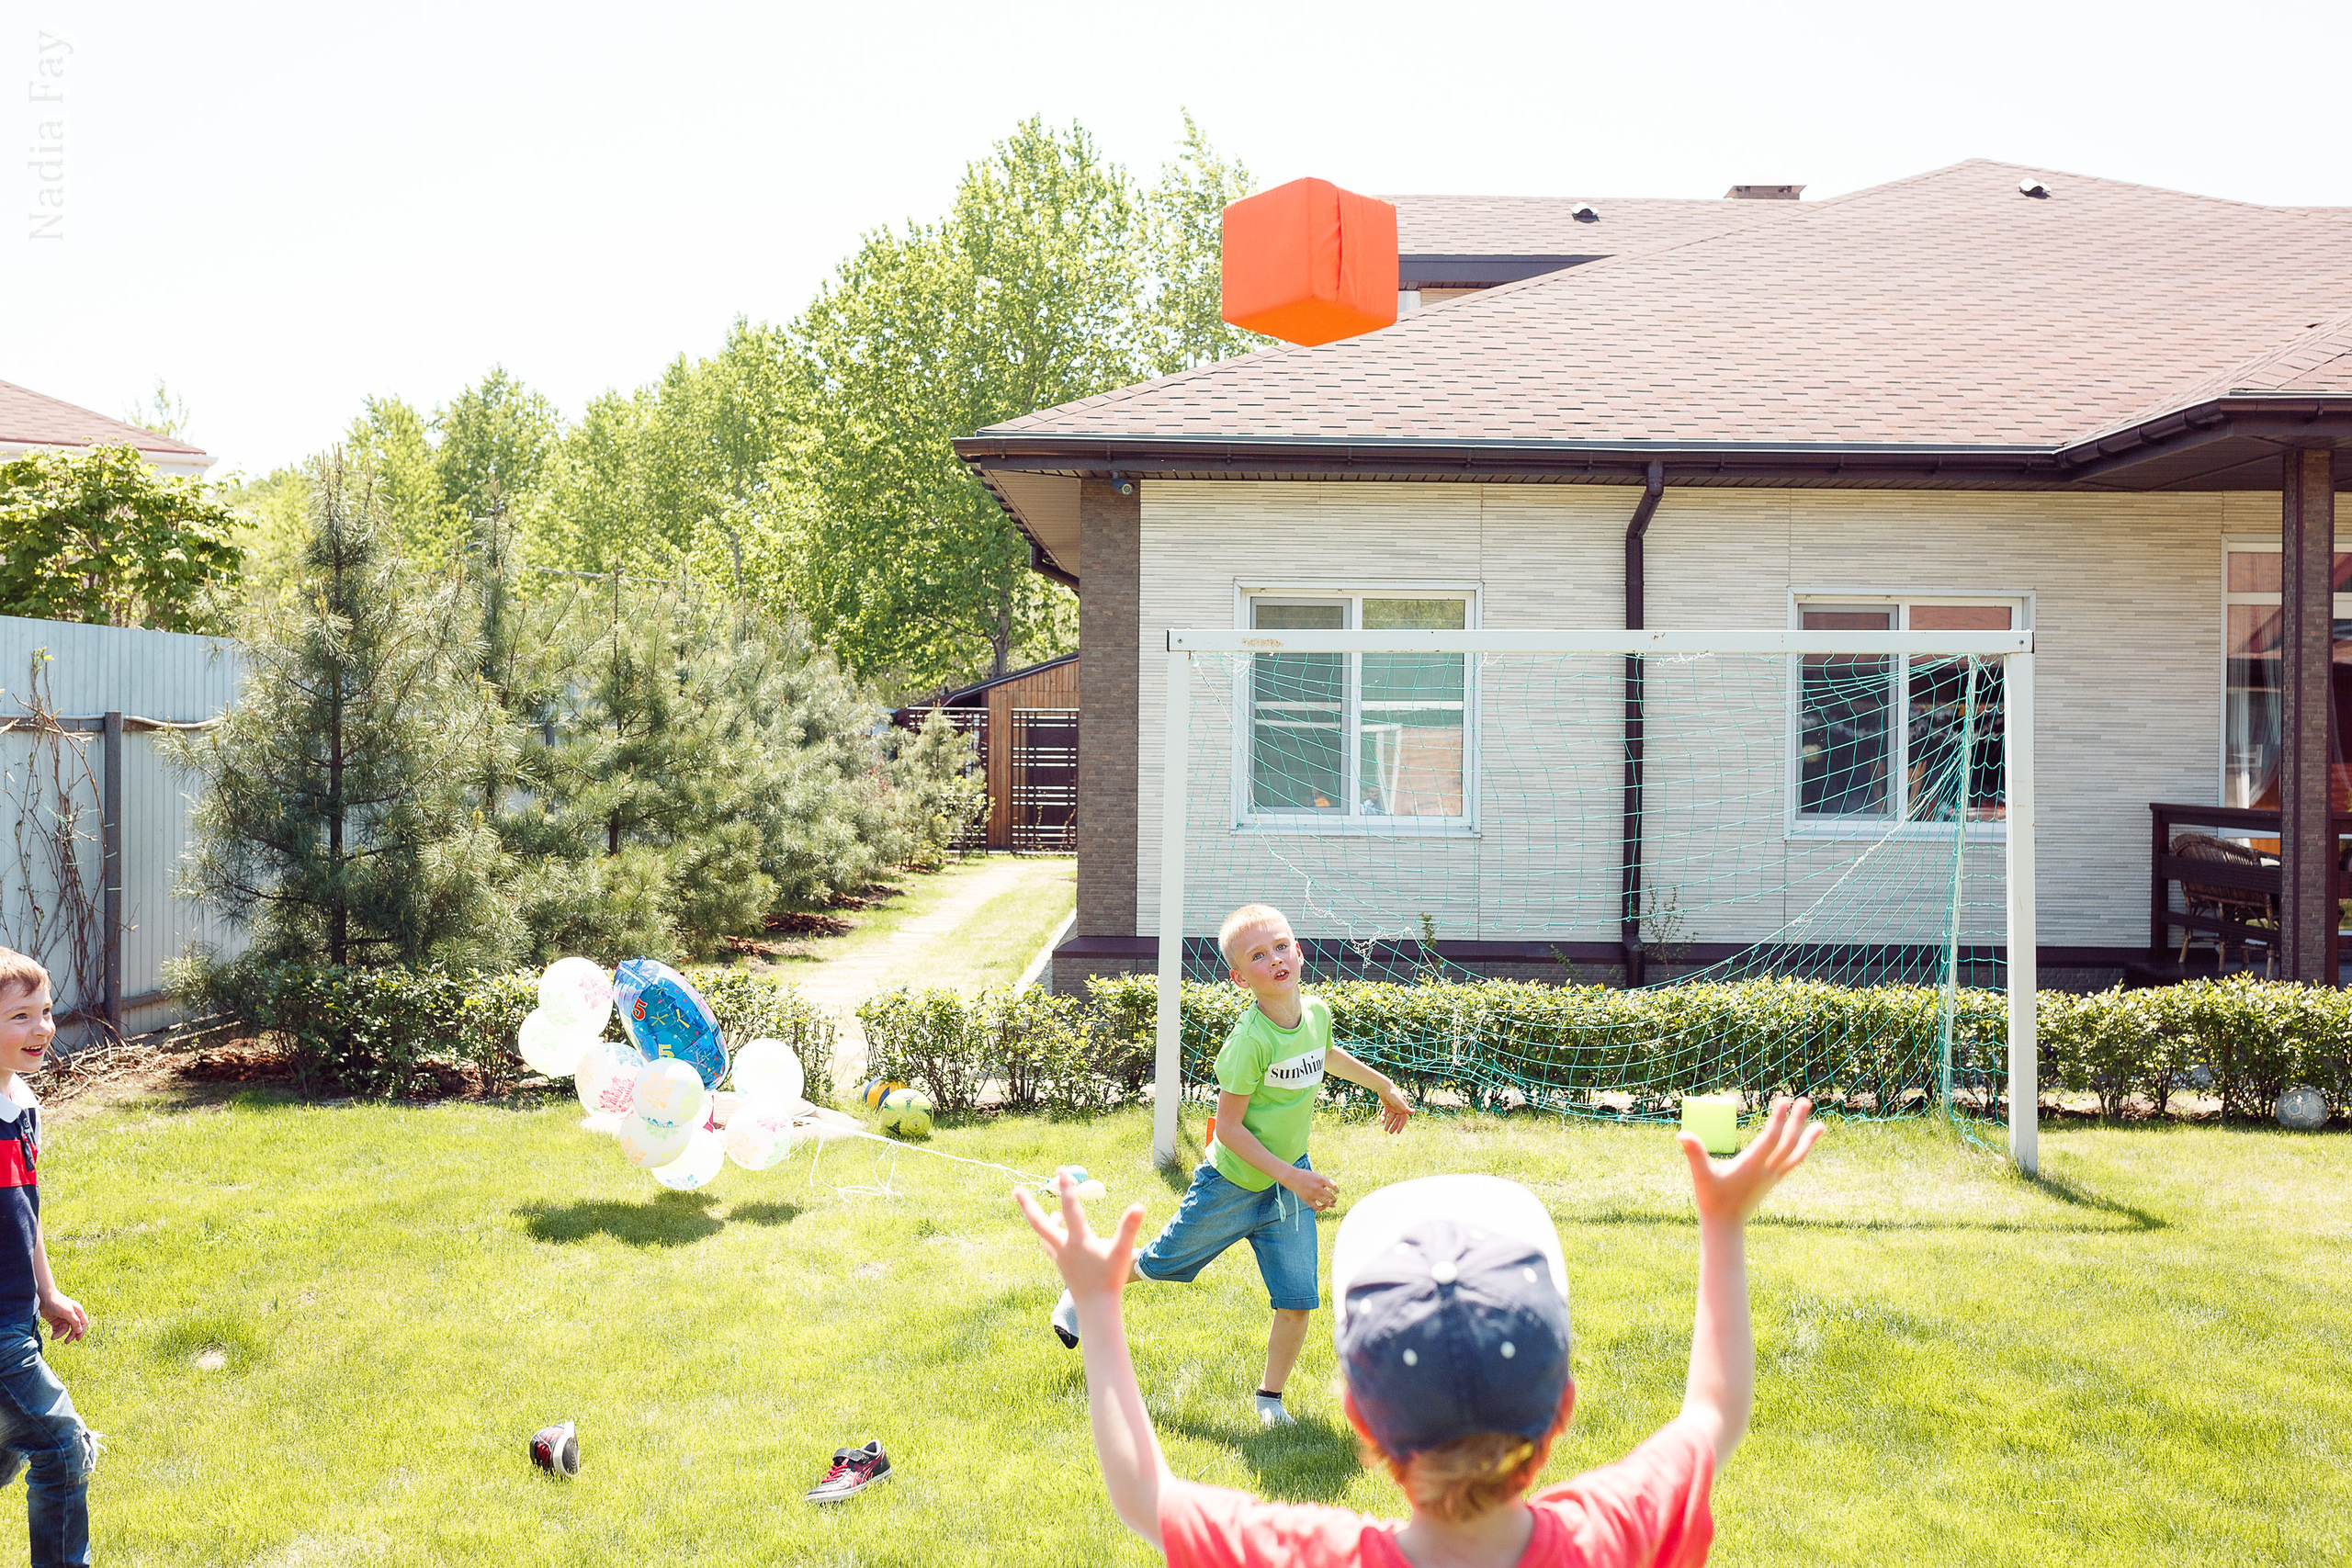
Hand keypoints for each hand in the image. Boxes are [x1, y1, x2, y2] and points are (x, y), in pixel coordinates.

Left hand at [37, 1291, 86, 1343]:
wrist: (43, 1298)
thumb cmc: (57, 1303)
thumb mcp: (68, 1312)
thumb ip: (75, 1321)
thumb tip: (80, 1331)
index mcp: (78, 1311)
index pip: (83, 1323)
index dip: (81, 1331)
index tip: (77, 1339)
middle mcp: (72, 1315)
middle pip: (75, 1328)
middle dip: (71, 1335)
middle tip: (66, 1342)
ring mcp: (64, 1318)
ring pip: (65, 1329)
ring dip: (60, 1334)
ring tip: (54, 1337)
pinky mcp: (55, 1320)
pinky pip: (58, 1329)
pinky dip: (56, 1333)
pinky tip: (52, 1336)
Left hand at [1015, 1173, 1144, 1305]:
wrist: (1096, 1309)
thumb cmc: (1110, 1280)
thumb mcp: (1122, 1252)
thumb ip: (1129, 1228)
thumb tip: (1139, 1205)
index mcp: (1077, 1240)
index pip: (1070, 1207)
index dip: (1066, 1187)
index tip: (1060, 1169)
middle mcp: (1063, 1247)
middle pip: (1039, 1222)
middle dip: (1027, 1204)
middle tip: (1015, 1189)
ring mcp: (1060, 1258)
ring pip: (1043, 1234)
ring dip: (1038, 1219)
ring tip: (1035, 1207)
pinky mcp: (1061, 1266)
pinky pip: (1049, 1246)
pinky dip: (1047, 1236)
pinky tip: (1049, 1236)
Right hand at [1285, 1167, 1339, 1211]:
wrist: (1293, 1178)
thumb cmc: (1305, 1175)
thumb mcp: (1316, 1175)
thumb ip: (1324, 1181)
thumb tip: (1333, 1187)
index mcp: (1320, 1179)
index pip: (1333, 1186)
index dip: (1337, 1189)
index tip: (1337, 1191)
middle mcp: (1318, 1187)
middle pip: (1330, 1196)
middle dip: (1334, 1199)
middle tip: (1335, 1200)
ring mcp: (1313, 1194)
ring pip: (1326, 1203)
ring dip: (1331, 1204)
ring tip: (1333, 1205)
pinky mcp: (1308, 1200)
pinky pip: (1317, 1207)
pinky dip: (1321, 1208)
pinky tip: (1324, 1207)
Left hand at [1376, 1086, 1411, 1134]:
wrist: (1384, 1087)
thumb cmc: (1393, 1094)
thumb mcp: (1399, 1102)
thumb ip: (1405, 1108)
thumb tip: (1414, 1112)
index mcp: (1403, 1108)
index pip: (1403, 1119)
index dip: (1401, 1126)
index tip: (1398, 1132)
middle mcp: (1399, 1108)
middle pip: (1397, 1120)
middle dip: (1394, 1126)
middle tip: (1390, 1132)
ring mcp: (1393, 1107)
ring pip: (1391, 1117)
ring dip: (1388, 1123)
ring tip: (1385, 1130)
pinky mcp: (1387, 1105)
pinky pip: (1386, 1113)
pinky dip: (1384, 1117)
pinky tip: (1381, 1120)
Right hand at [1677, 1095, 1822, 1226]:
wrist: (1726, 1225)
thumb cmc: (1712, 1199)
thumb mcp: (1701, 1175)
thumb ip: (1694, 1154)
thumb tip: (1682, 1135)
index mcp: (1752, 1166)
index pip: (1770, 1139)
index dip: (1778, 1119)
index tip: (1783, 1100)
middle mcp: (1767, 1171)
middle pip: (1788, 1143)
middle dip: (1797, 1122)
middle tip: (1805, 1101)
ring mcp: (1772, 1177)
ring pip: (1796, 1155)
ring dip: (1808, 1138)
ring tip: (1822, 1125)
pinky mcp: (1773, 1180)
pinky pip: (1793, 1162)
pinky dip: (1802, 1150)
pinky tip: (1805, 1143)